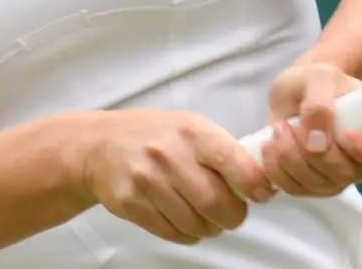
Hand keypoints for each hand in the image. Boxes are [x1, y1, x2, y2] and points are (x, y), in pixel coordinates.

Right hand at [79, 110, 274, 245]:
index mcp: (193, 131)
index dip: (256, 187)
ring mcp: (147, 180)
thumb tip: (259, 181)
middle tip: (233, 215)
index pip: (236, 164)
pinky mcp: (130, 203)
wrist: (100, 145)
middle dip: (233, 217)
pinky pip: (171, 232)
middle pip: (216, 203)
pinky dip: (188, 235)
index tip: (261, 195)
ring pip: (194, 223)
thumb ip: (223, 150)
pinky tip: (188, 223)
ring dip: (210, 228)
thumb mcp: (191, 127)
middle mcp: (170, 154)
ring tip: (209, 219)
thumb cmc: (156, 135)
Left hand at [260, 61, 361, 197]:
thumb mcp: (317, 77)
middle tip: (289, 124)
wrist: (295, 93)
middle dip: (313, 152)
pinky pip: (297, 190)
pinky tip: (270, 146)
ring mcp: (340, 177)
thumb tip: (318, 141)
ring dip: (290, 157)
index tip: (344, 135)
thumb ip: (319, 102)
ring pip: (319, 185)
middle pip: (348, 174)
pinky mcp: (314, 187)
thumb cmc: (315, 82)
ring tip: (278, 129)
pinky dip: (277, 170)